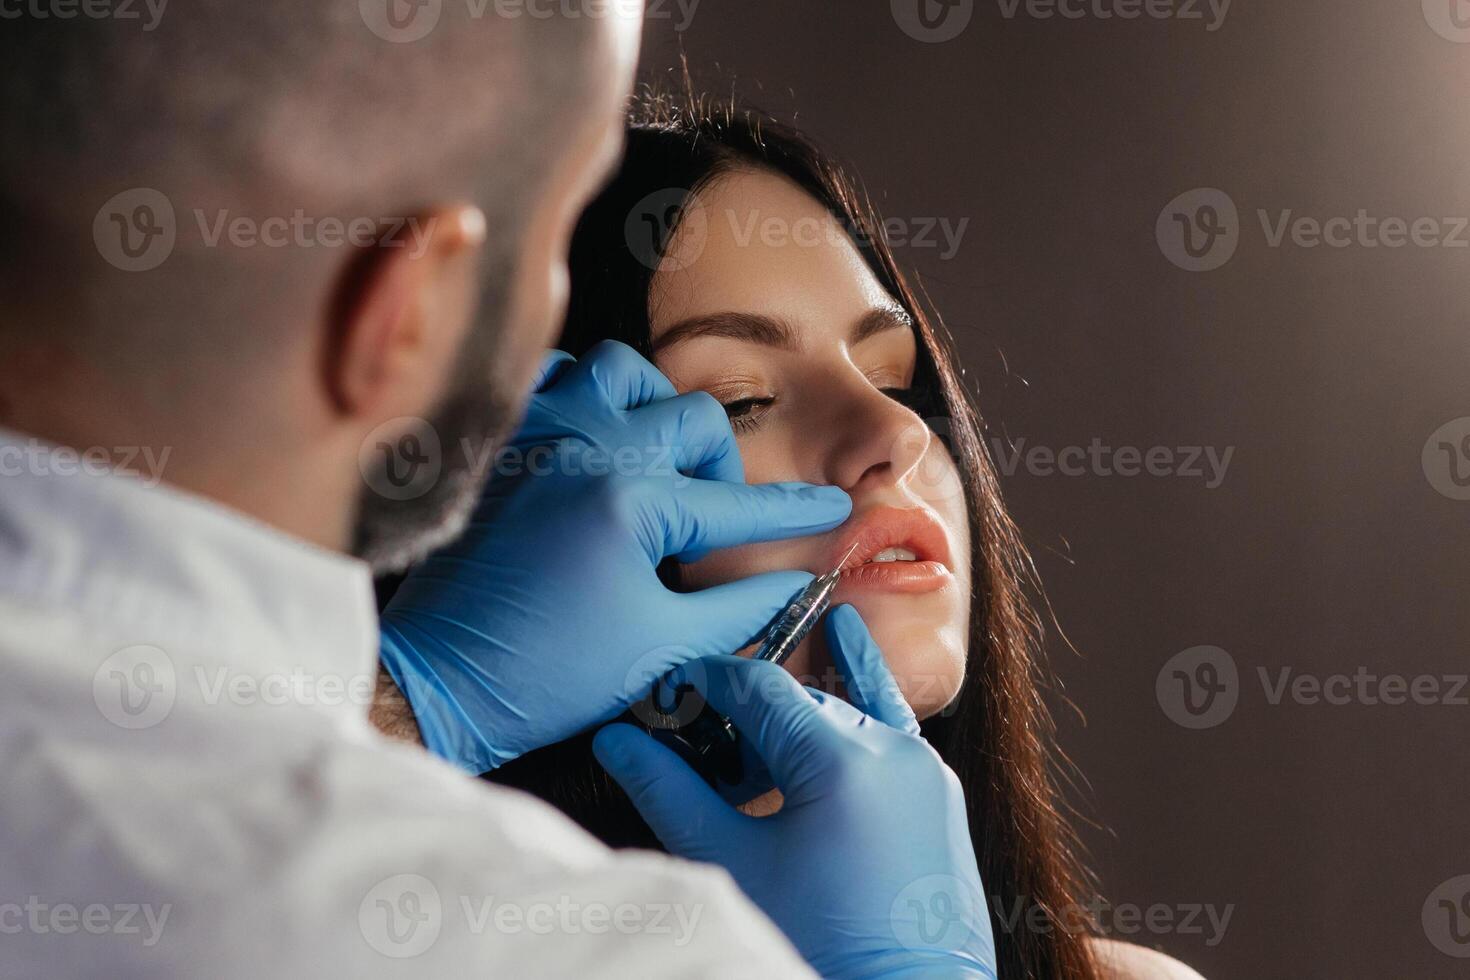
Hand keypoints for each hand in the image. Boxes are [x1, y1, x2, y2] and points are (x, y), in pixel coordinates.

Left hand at [378, 341, 851, 773]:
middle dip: (722, 468)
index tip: (833, 509)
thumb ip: (739, 608)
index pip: (738, 502)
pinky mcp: (502, 446)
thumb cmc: (548, 676)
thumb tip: (794, 584)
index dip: (795, 511)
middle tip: (713, 522)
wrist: (441, 682)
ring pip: (624, 372)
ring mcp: (537, 437)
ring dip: (656, 410)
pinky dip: (584, 395)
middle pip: (694, 419)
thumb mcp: (662, 649)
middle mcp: (585, 448)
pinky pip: (551, 379)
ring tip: (658, 466)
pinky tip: (595, 442)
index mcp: (630, 501)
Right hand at [593, 606, 996, 979]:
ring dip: (792, 719)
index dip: (705, 682)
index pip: (758, 690)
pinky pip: (893, 721)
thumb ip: (672, 794)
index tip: (668, 690)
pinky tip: (847, 632)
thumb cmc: (818, 946)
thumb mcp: (734, 866)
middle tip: (693, 735)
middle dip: (741, 714)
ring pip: (842, 711)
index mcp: (843, 762)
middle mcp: (891, 752)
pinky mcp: (938, 792)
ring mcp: (924, 770)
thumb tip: (618, 742)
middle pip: (798, 701)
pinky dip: (867, 680)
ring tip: (747, 746)